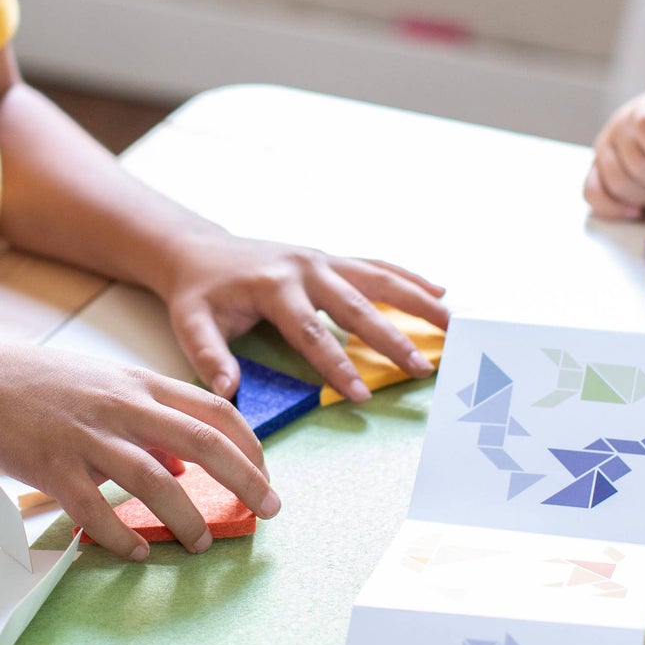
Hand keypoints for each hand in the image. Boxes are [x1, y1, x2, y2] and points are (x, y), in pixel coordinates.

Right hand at [0, 343, 276, 559]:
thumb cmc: (48, 387)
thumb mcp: (108, 386)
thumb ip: (150, 419)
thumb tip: (187, 465)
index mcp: (141, 384)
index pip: (214, 410)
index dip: (249, 445)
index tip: (266, 475)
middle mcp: (123, 407)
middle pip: (202, 443)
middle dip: (245, 480)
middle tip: (268, 510)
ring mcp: (88, 437)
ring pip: (156, 481)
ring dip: (187, 518)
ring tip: (200, 544)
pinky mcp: (53, 467)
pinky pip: (96, 510)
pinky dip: (122, 537)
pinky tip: (137, 552)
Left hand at [154, 231, 448, 401]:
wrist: (200, 249)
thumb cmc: (198, 292)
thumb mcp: (190, 323)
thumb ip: (210, 356)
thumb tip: (229, 391)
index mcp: (274, 286)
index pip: (311, 333)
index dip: (338, 366)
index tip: (362, 395)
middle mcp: (306, 267)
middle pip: (357, 306)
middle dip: (391, 339)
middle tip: (421, 368)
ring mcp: (322, 258)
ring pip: (379, 279)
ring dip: (418, 301)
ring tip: (454, 325)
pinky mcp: (330, 257)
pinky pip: (376, 266)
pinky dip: (409, 278)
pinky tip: (439, 291)